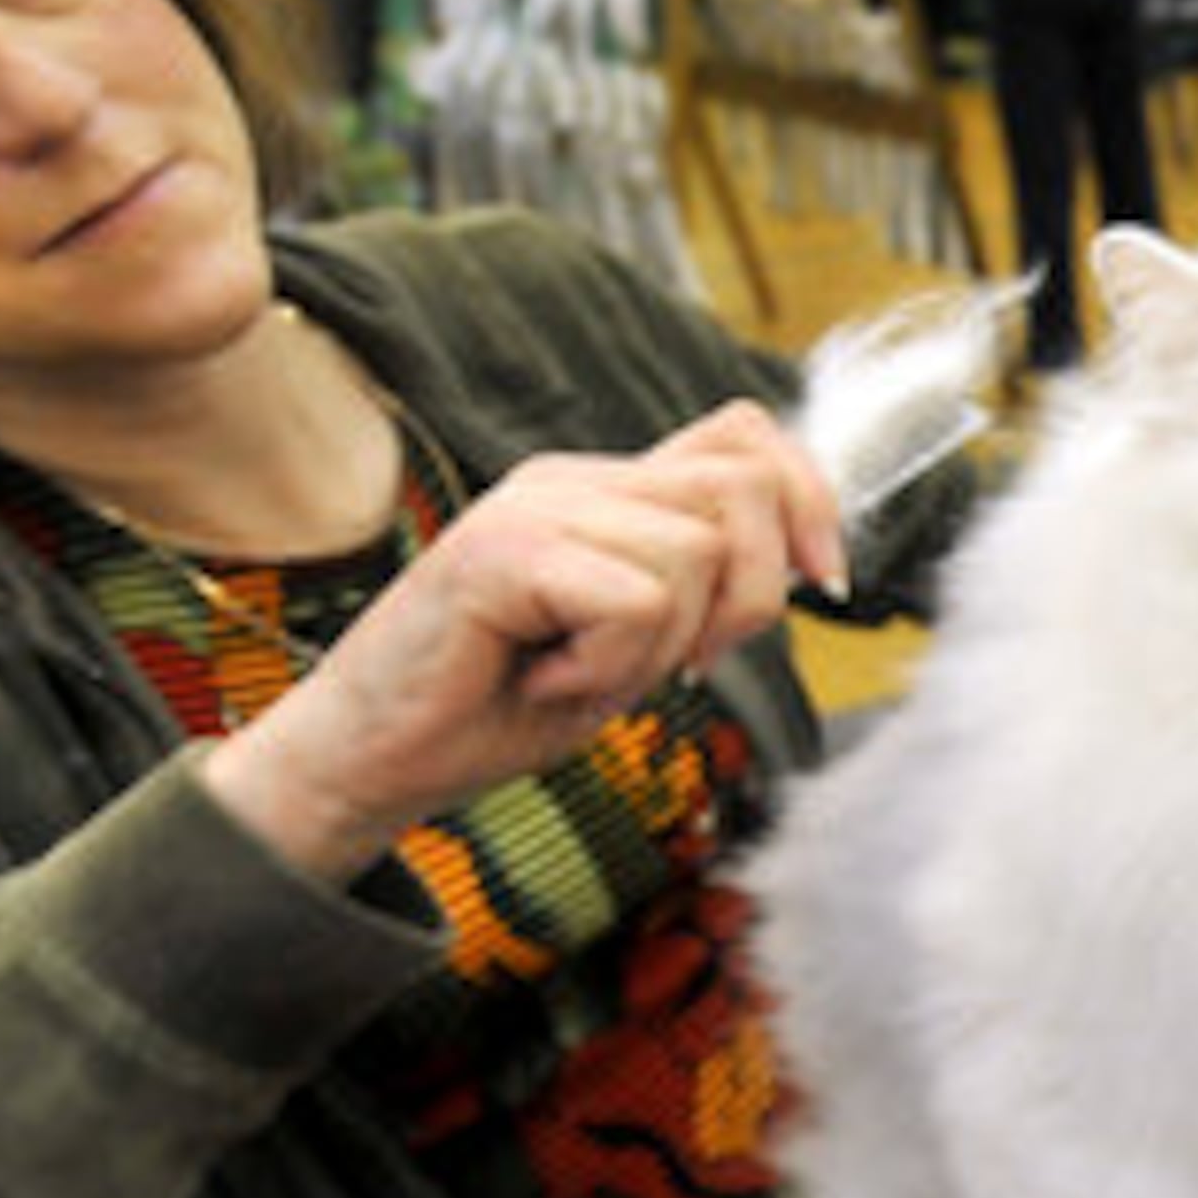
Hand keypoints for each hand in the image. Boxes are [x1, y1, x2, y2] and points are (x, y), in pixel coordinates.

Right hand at [200, 402, 847, 878]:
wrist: (374, 759)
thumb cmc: (500, 707)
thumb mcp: (637, 647)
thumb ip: (705, 590)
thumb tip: (806, 561)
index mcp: (605, 490)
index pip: (746, 438)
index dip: (809, 500)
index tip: (823, 582)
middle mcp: (571, 480)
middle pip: (741, 490)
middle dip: (750, 597)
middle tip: (680, 663)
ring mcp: (532, 506)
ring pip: (694, 553)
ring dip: (661, 648)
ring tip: (581, 673)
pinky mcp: (499, 551)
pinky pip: (635, 602)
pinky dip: (611, 667)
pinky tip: (545, 680)